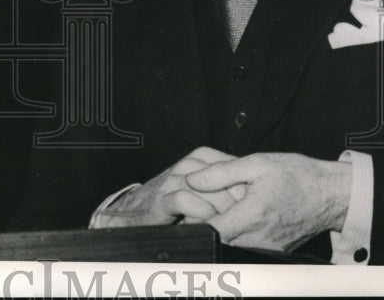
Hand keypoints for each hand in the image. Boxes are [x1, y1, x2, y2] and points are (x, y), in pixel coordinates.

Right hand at [93, 147, 243, 228]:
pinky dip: (201, 211)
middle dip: (236, 196)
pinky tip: (210, 222)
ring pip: (204, 186)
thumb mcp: (196, 190)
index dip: (241, 180)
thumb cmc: (168, 205)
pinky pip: (184, 200)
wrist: (130, 215)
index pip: (225, 162)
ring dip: (222, 205)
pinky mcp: (159, 202)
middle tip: (248, 214)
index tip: (254, 199)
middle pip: (218, 174)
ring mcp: (169, 184)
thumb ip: (217, 187)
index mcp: (192, 162)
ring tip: (233, 221)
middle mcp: (182, 169)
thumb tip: (249, 193)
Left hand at [185, 152, 350, 250]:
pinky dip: (234, 236)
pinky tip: (234, 217)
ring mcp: (266, 250)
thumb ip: (221, 173)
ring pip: (228, 247)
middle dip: (201, 226)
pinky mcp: (272, 253)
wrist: (331, 195)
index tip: (186, 206)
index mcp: (252, 216)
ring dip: (217, 231)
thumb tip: (191, 179)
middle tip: (195, 206)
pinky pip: (243, 248)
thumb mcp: (257, 163)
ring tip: (214, 210)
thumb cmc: (296, 176)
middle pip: (215, 242)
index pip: (209, 232)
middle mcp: (258, 240)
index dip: (192, 220)